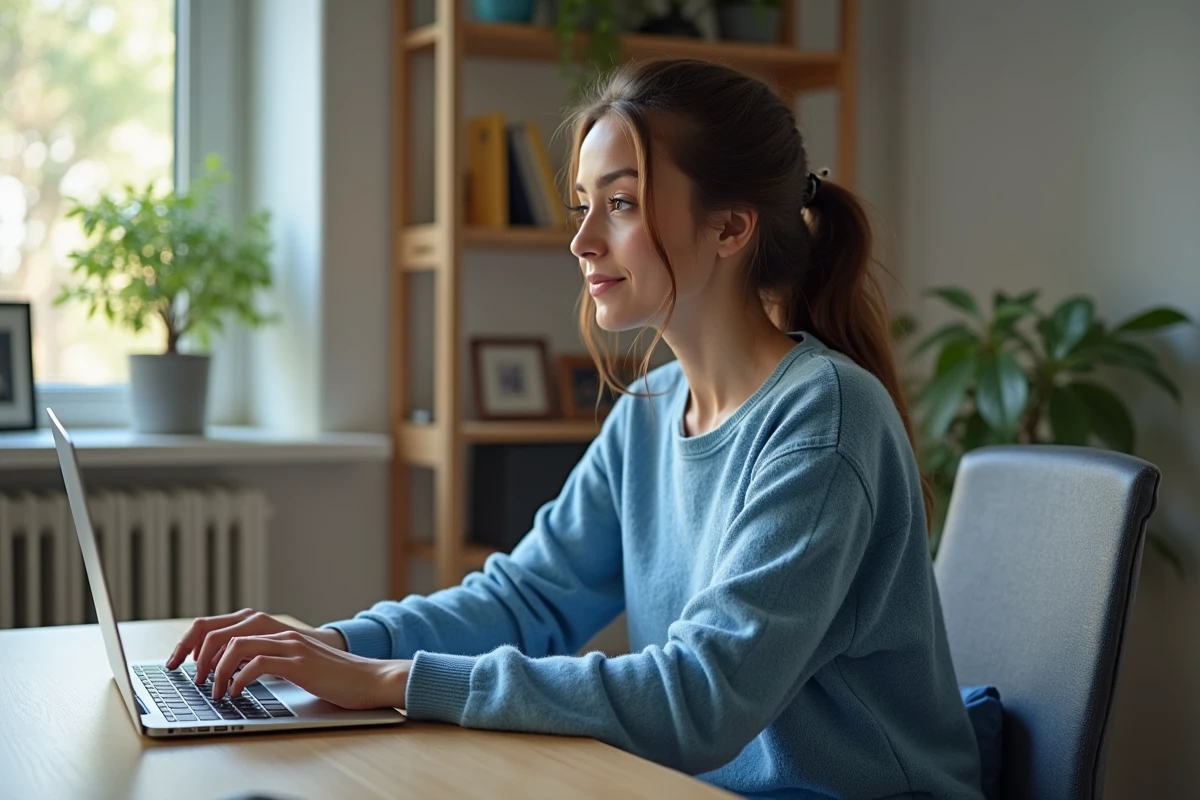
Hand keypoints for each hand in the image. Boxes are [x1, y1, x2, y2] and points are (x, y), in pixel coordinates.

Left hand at [210, 629, 411, 710]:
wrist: (368, 678)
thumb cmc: (331, 676)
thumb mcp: (291, 663)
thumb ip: (266, 660)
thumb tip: (231, 672)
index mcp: (272, 629)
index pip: (219, 624)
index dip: (193, 641)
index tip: (180, 662)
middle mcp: (278, 631)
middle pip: (219, 631)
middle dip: (196, 655)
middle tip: (194, 679)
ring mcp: (289, 644)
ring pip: (235, 646)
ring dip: (216, 670)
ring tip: (215, 690)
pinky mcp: (299, 662)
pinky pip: (258, 664)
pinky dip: (239, 680)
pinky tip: (237, 693)